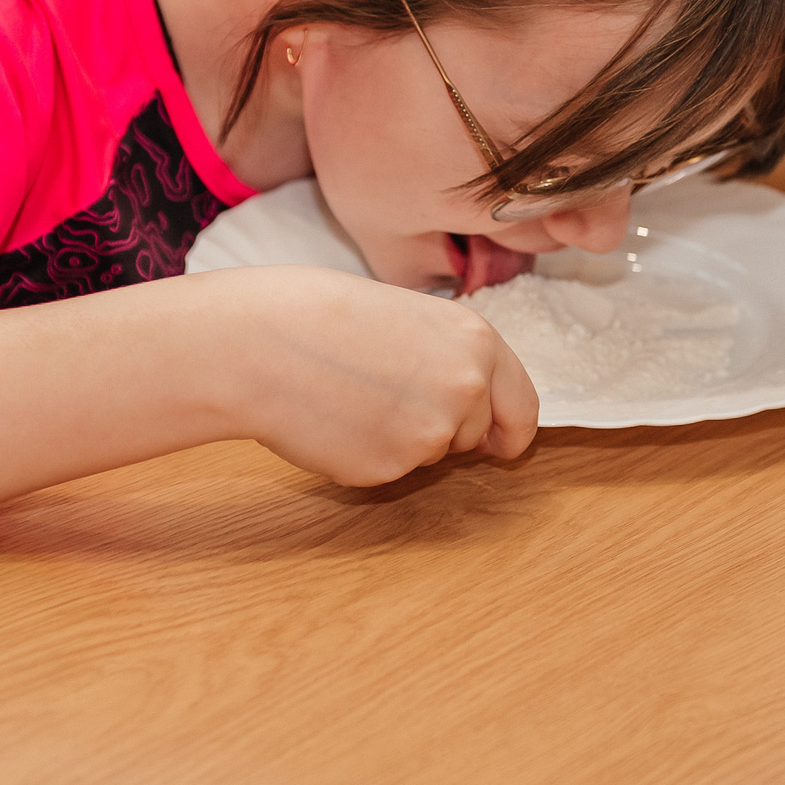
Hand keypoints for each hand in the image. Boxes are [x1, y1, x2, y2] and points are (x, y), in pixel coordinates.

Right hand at [219, 266, 537, 486]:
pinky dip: (366, 454)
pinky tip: (335, 419)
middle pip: (474, 435)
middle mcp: (466, 389)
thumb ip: (448, 358)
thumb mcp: (409, 318)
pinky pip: (389, 470)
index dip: (509, 429)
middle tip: (384, 392)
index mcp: (478, 342)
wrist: (261, 342)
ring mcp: (430, 434)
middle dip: (441, 427)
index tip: (499, 441)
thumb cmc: (322, 315)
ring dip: (402, 439)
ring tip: (352, 397)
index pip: (523, 407)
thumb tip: (469, 401)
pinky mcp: (390, 468)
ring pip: (429, 455)